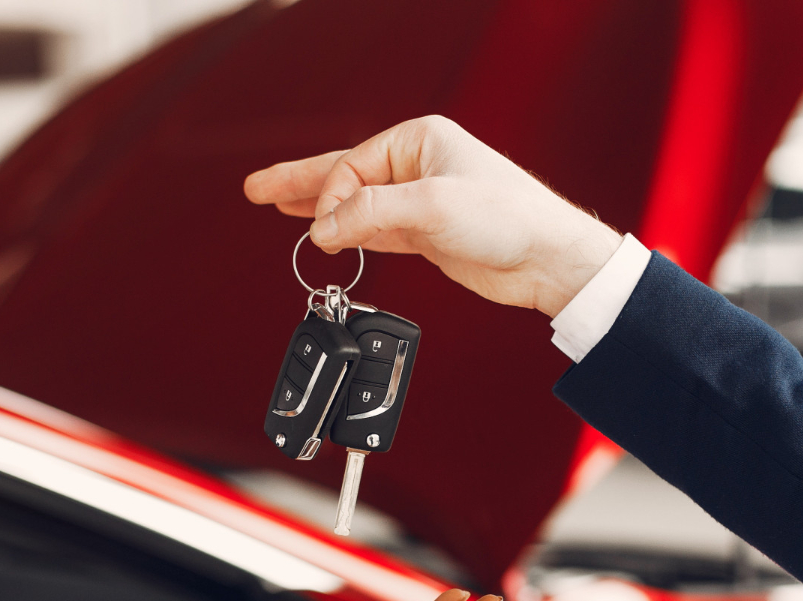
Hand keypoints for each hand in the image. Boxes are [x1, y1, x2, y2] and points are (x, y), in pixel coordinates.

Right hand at [244, 116, 622, 316]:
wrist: (547, 258)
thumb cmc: (508, 218)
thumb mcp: (432, 208)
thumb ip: (371, 214)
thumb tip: (326, 230)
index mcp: (419, 139)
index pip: (353, 166)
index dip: (332, 200)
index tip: (325, 232)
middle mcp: (418, 165)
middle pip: (344, 174)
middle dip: (300, 183)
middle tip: (255, 189)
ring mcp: (421, 200)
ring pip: (356, 204)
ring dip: (320, 210)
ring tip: (277, 207)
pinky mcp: (428, 234)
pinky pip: (374, 229)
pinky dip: (349, 233)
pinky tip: (326, 235)